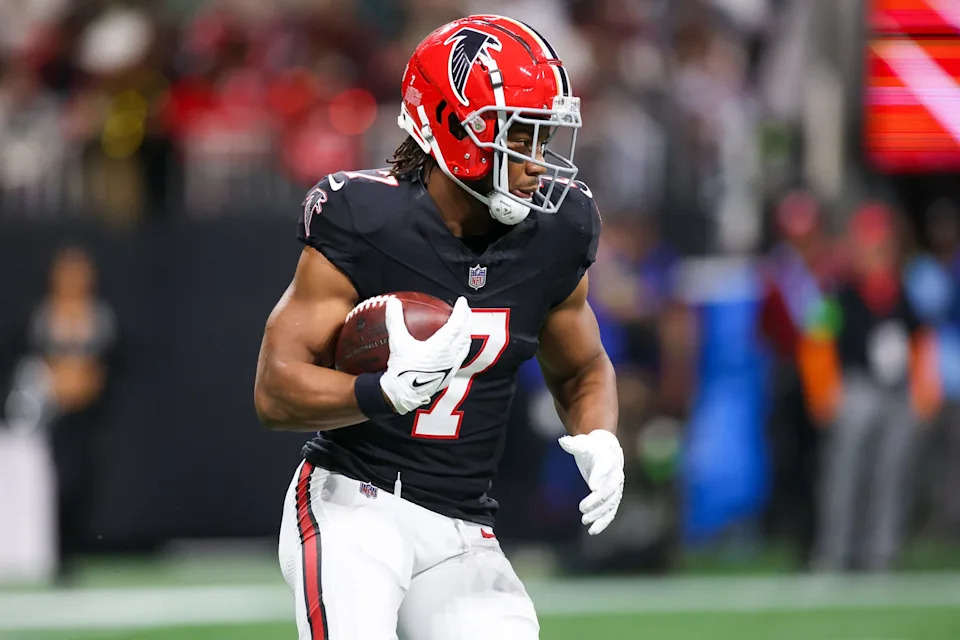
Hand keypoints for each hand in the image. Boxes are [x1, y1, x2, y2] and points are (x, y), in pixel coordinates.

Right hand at [379, 296, 471, 414]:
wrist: (403, 394)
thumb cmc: (401, 369)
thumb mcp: (397, 343)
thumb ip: (395, 321)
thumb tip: (392, 302)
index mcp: (441, 346)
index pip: (457, 324)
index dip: (461, 311)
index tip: (462, 301)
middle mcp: (450, 356)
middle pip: (465, 333)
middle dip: (467, 318)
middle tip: (465, 308)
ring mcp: (452, 366)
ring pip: (465, 345)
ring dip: (466, 332)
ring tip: (464, 324)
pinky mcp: (450, 375)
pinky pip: (461, 356)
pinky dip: (462, 345)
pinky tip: (456, 344)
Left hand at [558, 430, 624, 534]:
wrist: (607, 452)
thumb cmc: (591, 448)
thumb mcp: (582, 444)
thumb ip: (573, 444)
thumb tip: (562, 441)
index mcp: (608, 460)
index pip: (605, 469)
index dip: (599, 477)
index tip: (592, 487)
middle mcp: (615, 476)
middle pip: (609, 490)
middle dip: (597, 500)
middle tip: (582, 508)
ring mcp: (616, 489)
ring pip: (610, 504)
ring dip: (598, 514)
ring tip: (584, 520)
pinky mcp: (613, 499)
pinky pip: (610, 512)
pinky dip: (603, 522)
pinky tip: (592, 531)